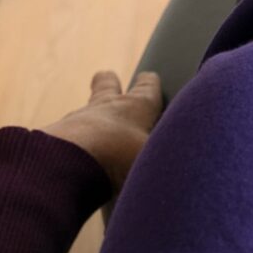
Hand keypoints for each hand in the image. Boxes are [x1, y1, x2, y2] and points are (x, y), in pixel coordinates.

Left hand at [42, 70, 162, 195]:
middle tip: (106, 77)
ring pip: (82, 116)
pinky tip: (73, 168)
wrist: (63, 167)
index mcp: (136, 108)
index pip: (147, 88)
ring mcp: (72, 124)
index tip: (149, 77)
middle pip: (106, 87)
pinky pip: (62, 143)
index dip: (149, 84)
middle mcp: (103, 109)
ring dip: (88, 122)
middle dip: (108, 84)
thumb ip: (172, 163)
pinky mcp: (47, 145)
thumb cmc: (120, 159)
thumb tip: (206, 176)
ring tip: (93, 139)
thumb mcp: (157, 162)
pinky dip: (69, 151)